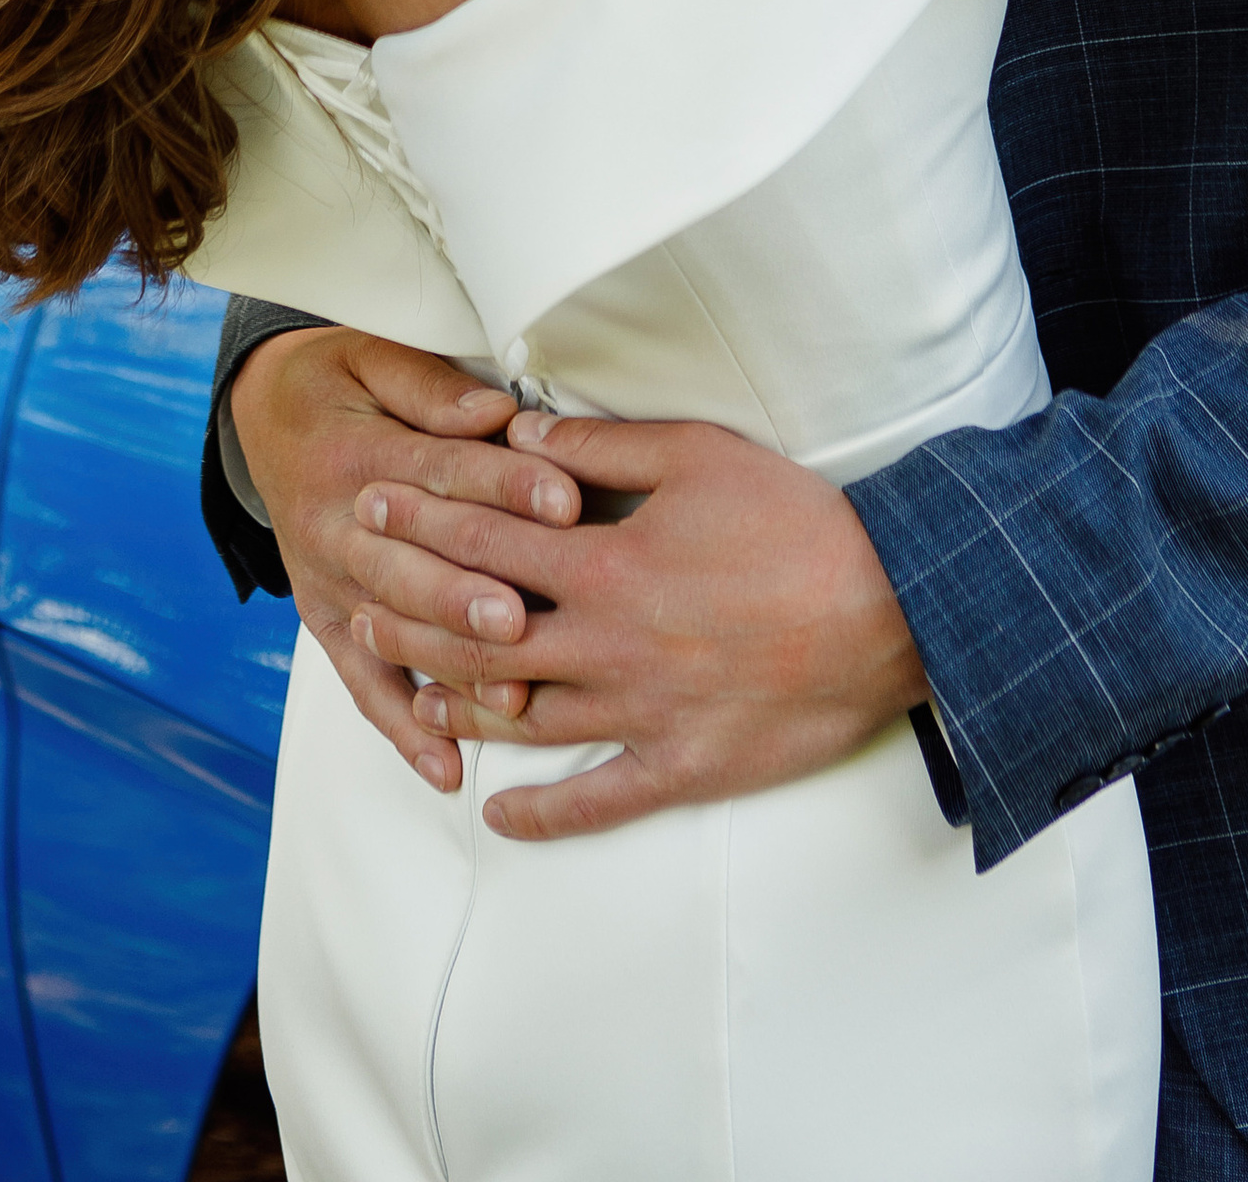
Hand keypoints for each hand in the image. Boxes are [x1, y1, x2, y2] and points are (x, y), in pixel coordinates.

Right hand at [226, 327, 582, 795]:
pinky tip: (446, 766)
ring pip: (395, 631)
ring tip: (508, 698)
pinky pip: (362, 685)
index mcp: (357, 452)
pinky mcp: (327, 622)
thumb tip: (495, 411)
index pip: (442, 471)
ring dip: (450, 666)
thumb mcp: (371, 356)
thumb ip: (430, 387)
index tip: (565, 500)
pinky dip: (403, 729)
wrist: (262, 416)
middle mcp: (337, 526)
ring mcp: (330, 583)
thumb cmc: (337, 381)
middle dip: (471, 593)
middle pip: (414, 563)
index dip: (506, 484)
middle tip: (524, 618)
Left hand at [394, 409, 930, 841]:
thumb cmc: (798, 523)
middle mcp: (609, 643)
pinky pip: (597, 799)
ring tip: (409, 694)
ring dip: (459, 705)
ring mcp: (640, 712)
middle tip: (358, 601)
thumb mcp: (702, 455)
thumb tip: (529, 434)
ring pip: (525, 716)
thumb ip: (607, 445)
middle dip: (414, 613)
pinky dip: (543, 812)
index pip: (489, 540)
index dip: (423, 519)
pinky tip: (498, 813)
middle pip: (485, 633)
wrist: (888, 612)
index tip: (374, 506)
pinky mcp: (681, 765)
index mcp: (609, 564)